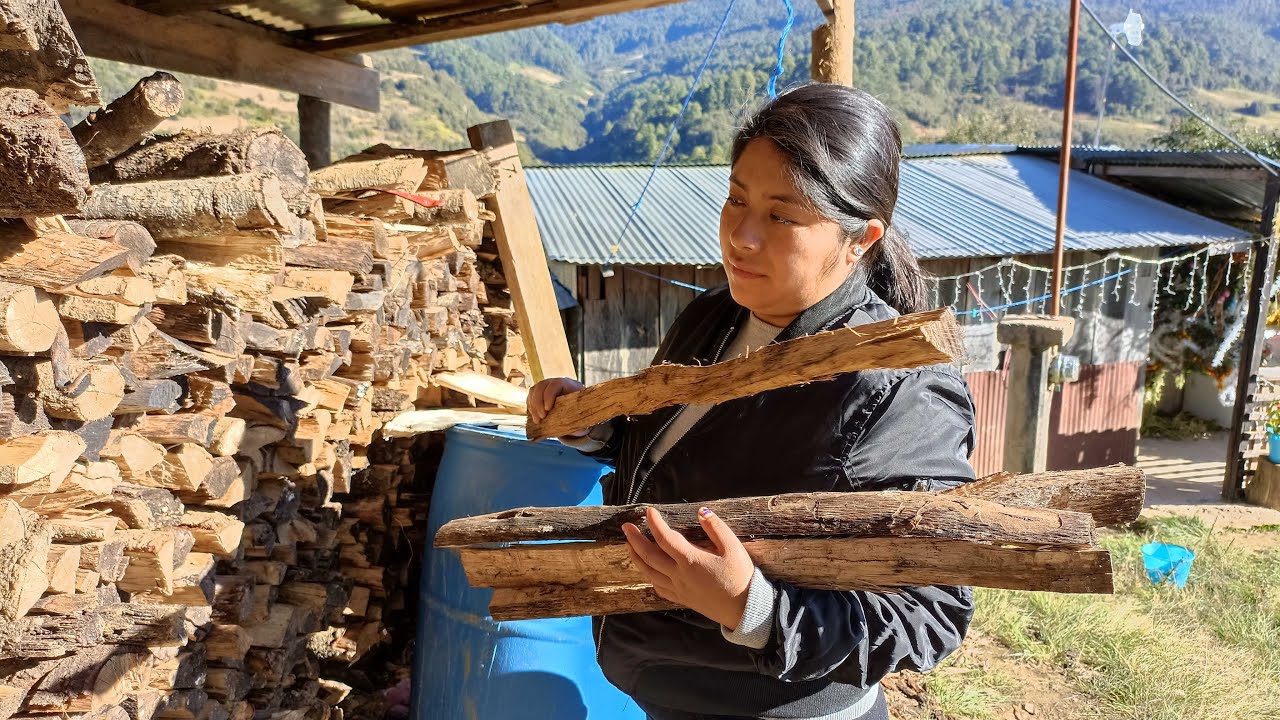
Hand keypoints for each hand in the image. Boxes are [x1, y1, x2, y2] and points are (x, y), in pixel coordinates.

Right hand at [528, 376, 586, 436]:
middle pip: (541, 387)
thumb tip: (579, 430)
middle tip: (541, 418)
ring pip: (534, 391)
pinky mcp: (538, 393)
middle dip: (538, 403)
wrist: (575, 405)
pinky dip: (530, 407)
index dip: (549, 395)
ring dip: (533, 406)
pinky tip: (534, 417)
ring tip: (537, 421)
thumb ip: (580, 420)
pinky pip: (530, 396)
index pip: (555, 384)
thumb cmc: (579, 409)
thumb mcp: (582, 414)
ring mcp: (545, 386)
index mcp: (567, 384)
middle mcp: (554, 382)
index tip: (548, 409)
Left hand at [623, 506, 755, 628]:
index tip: (648, 511)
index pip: (665, 538)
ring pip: (649, 572)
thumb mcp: (733, 548)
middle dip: (634, 540)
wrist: (743, 609)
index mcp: (690, 560)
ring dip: (636, 558)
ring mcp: (678, 588)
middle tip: (626, 526)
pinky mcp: (681, 598)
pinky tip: (647, 571)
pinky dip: (648, 576)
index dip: (655, 523)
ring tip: (629, 546)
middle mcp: (679, 575)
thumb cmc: (740, 577)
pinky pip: (658, 587)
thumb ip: (716, 527)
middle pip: (649, 556)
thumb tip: (701, 511)